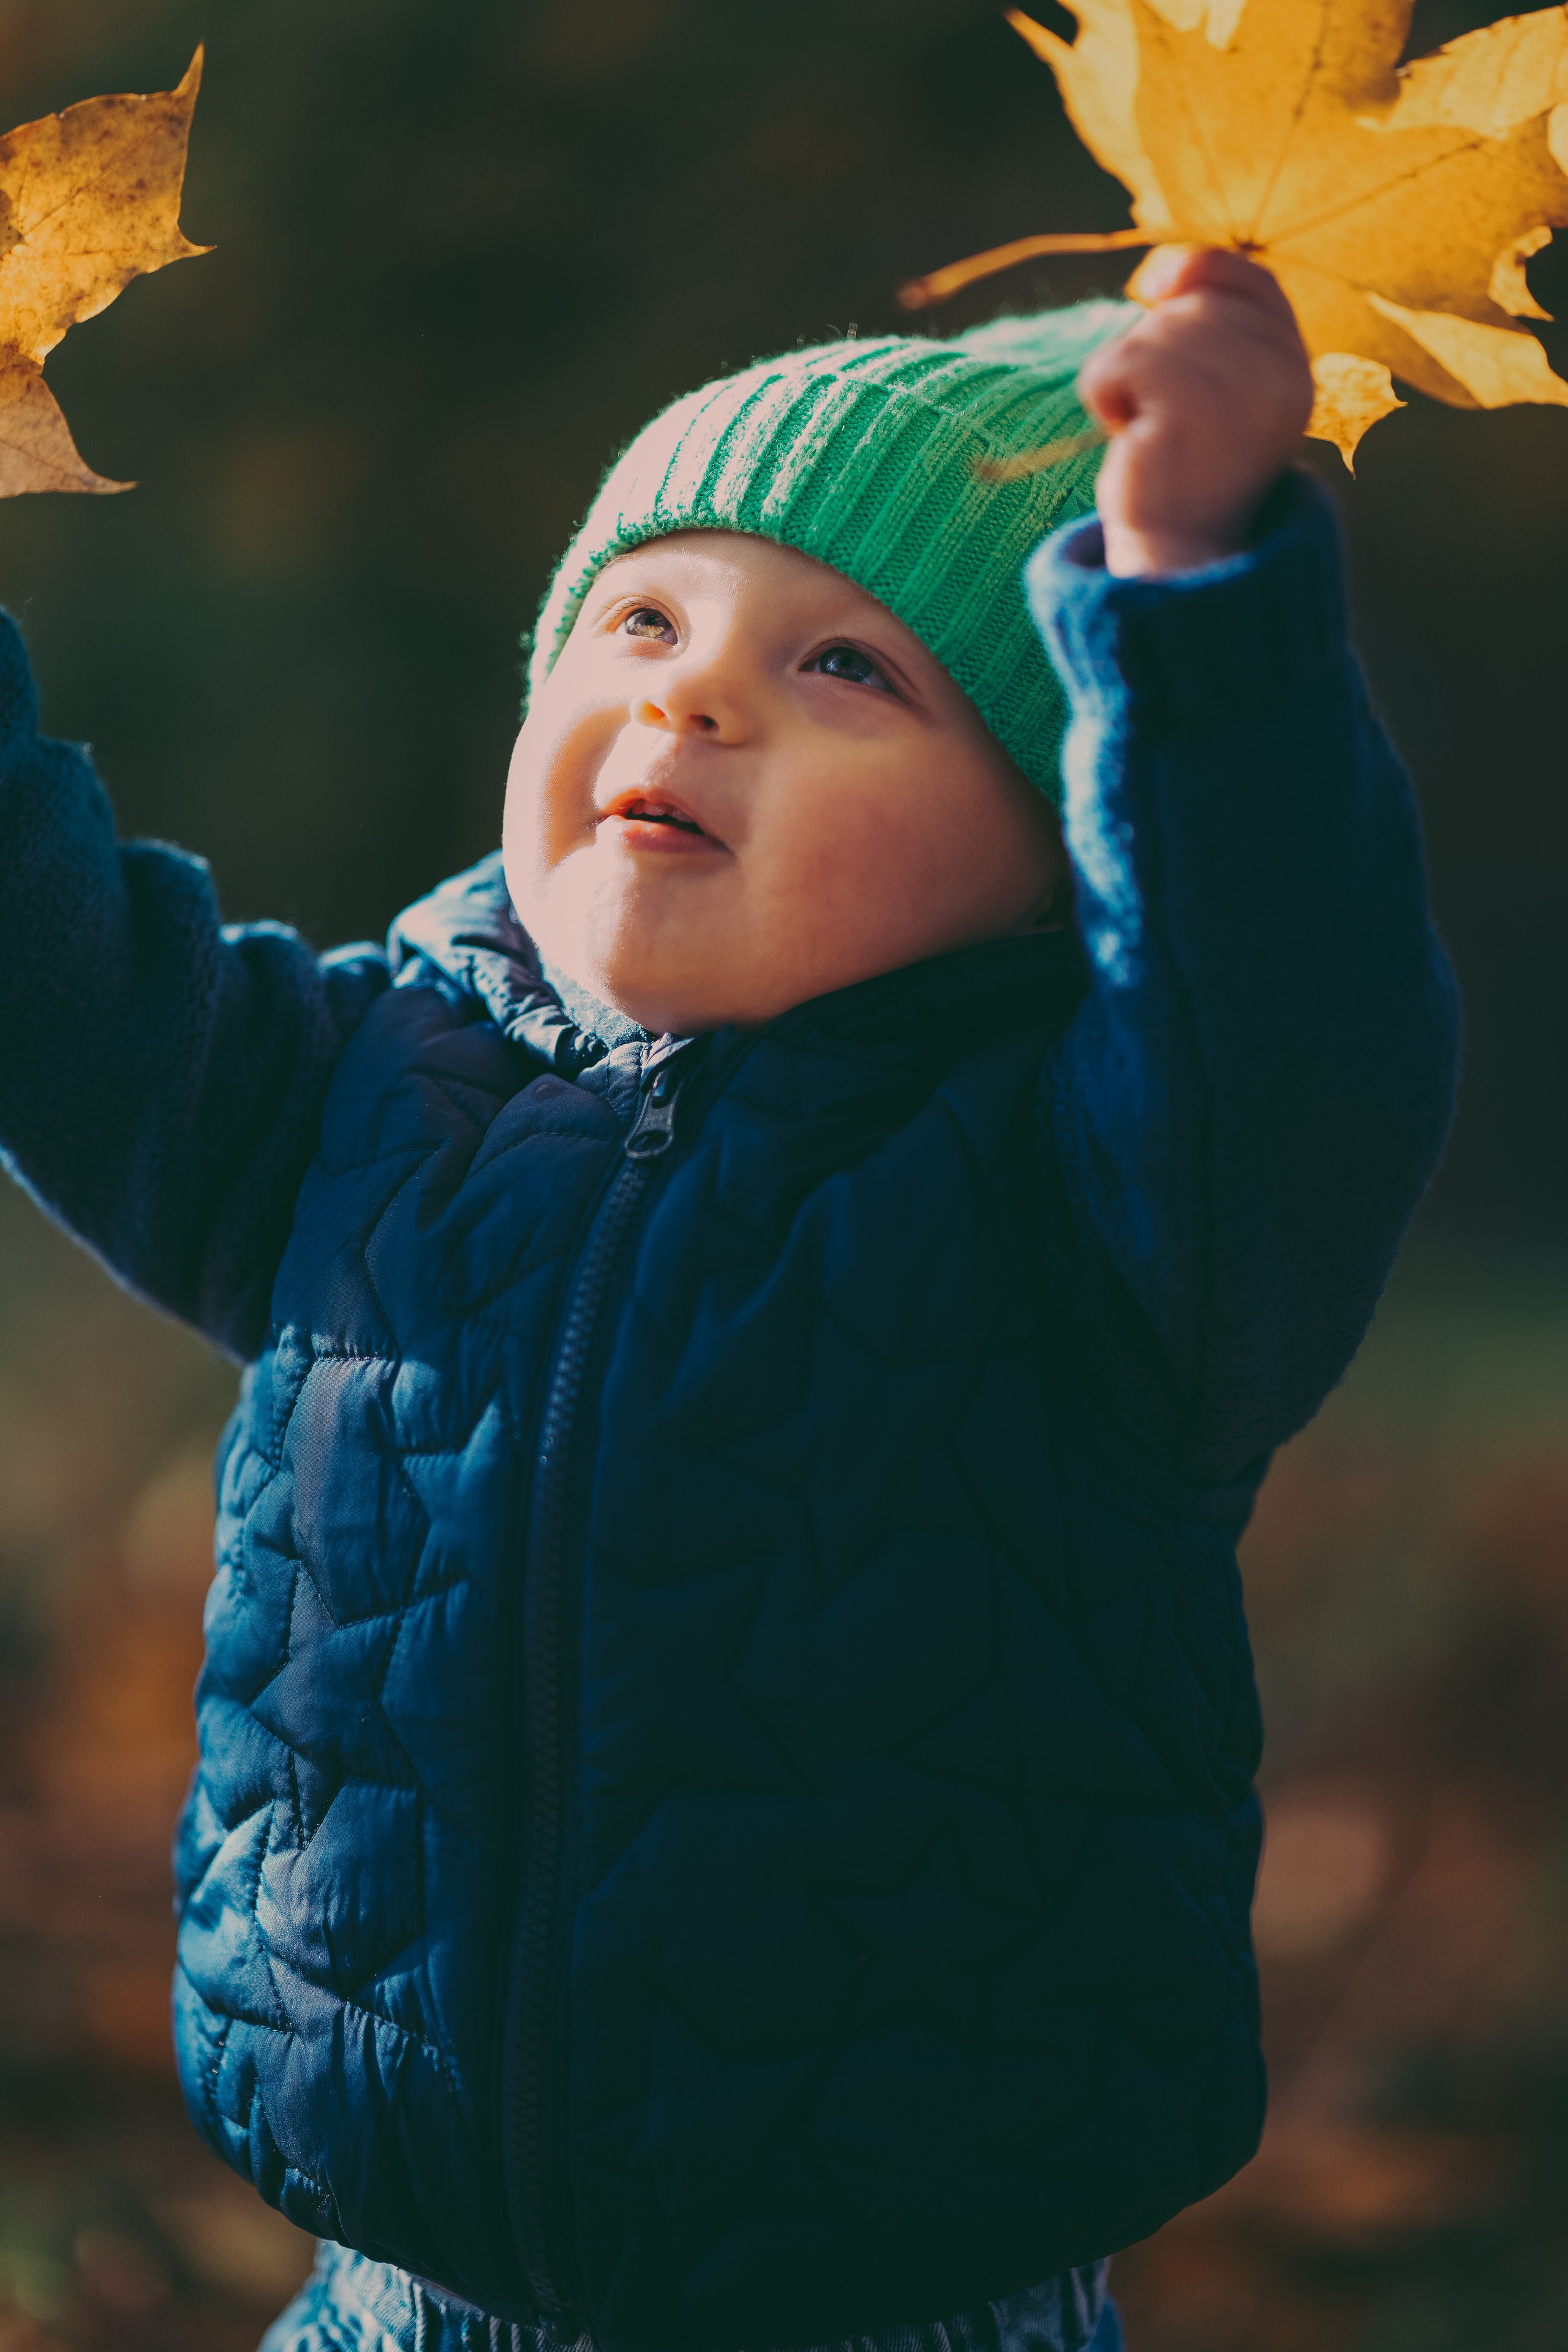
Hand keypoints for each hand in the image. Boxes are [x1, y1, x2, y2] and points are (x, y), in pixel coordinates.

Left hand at [1078, 246, 1314, 577]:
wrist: (1176, 552)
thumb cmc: (1186, 467)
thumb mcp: (1212, 389)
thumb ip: (1207, 326)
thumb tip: (1165, 265)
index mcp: (1294, 370)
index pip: (1254, 281)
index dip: (1202, 269)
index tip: (1158, 286)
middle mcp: (1277, 377)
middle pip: (1193, 309)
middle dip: (1154, 349)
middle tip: (1159, 414)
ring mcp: (1236, 394)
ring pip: (1150, 334)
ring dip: (1125, 378)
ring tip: (1144, 430)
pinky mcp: (1186, 413)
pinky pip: (1119, 364)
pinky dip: (1103, 395)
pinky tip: (1126, 436)